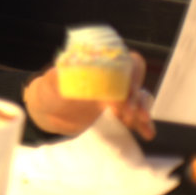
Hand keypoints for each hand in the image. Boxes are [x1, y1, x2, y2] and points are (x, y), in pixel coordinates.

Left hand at [23, 51, 154, 139]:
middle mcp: (109, 76)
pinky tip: (147, 133)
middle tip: (129, 112)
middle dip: (136, 95)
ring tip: (140, 121)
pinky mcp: (117, 110)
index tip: (124, 93)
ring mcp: (115, 93)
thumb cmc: (49, 90)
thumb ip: (61, 76)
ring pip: (138, 96)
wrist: (48, 112)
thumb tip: (67, 68)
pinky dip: (142, 123)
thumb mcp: (52, 82)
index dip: (129, 75)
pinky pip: (135, 114)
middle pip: (133, 80)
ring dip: (142, 107)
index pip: (123, 62)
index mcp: (97, 64)